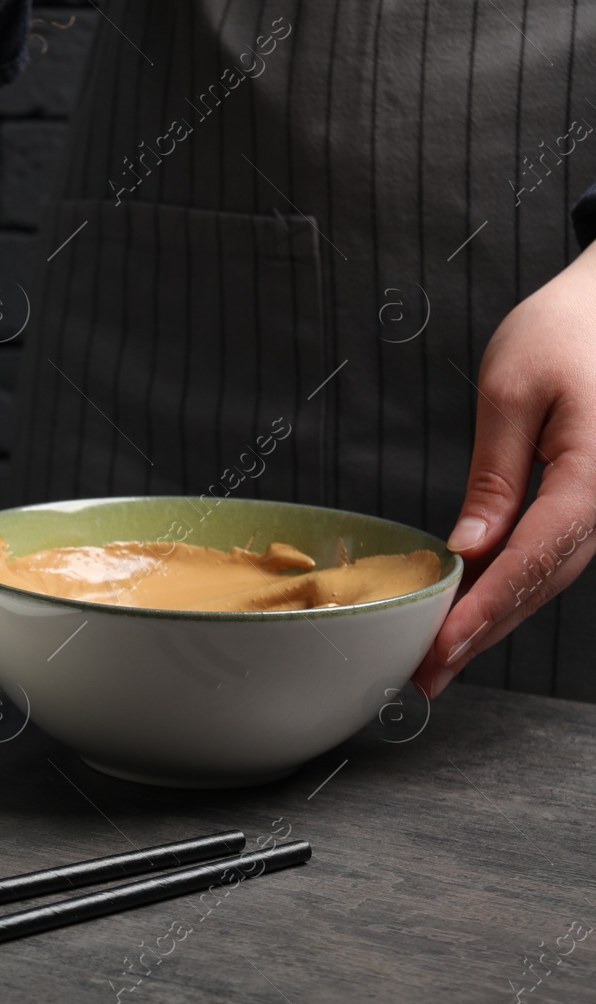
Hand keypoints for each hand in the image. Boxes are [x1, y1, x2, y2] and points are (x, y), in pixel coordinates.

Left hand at [412, 242, 595, 696]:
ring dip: (497, 618)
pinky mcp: (595, 497)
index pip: (535, 559)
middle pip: (544, 582)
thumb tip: (471, 548)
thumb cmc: (567, 328)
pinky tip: (474, 607)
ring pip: (552, 575)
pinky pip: (556, 552)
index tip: (441, 648)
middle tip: (425, 675)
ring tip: (440, 656)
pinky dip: (513, 584)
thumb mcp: (512, 390)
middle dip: (483, 632)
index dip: (485, 611)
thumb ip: (495, 475)